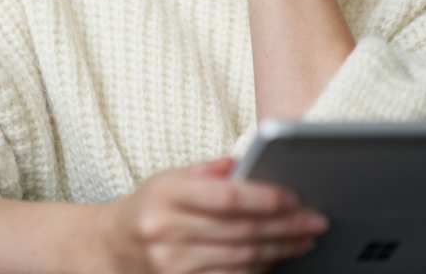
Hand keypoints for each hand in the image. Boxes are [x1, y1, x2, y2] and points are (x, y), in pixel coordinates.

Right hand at [97, 158, 326, 273]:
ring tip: (303, 239)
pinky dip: (258, 270)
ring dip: (280, 250)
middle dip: (285, 226)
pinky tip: (275, 259)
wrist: (112, 248)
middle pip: (240, 232)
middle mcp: (166, 232)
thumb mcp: (169, 178)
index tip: (295, 197)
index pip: (224, 197)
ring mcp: (172, 266)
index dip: (265, 198)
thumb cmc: (149, 207)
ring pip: (241, 260)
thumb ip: (207, 171)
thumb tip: (244, 162)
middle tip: (314, 220)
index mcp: (165, 196)